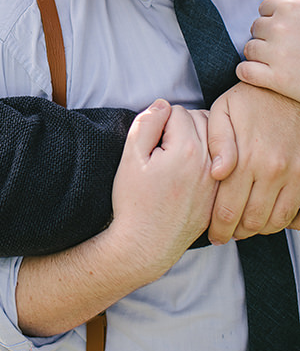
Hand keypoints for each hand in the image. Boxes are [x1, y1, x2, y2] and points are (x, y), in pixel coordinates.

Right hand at [112, 100, 216, 277]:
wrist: (145, 246)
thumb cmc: (134, 202)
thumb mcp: (130, 157)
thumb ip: (147, 123)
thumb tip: (162, 104)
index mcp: (186, 150)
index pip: (177, 111)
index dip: (158, 120)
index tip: (149, 140)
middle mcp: (208, 163)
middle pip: (200, 120)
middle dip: (180, 126)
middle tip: (161, 146)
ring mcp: (216, 181)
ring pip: (213, 140)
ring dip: (196, 139)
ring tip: (174, 156)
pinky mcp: (218, 195)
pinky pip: (220, 163)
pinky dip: (206, 159)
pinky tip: (188, 172)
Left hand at [207, 82, 299, 243]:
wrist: (287, 90)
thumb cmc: (250, 100)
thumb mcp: (223, 112)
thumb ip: (217, 143)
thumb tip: (217, 172)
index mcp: (247, 158)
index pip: (228, 207)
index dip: (218, 227)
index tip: (211, 234)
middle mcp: (272, 170)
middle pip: (250, 220)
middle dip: (234, 233)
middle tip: (224, 236)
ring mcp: (293, 174)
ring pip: (274, 220)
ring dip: (256, 230)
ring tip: (242, 230)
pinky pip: (292, 211)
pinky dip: (278, 221)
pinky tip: (264, 219)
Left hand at [237, 0, 299, 101]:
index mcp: (293, 8)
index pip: (265, 7)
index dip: (273, 19)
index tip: (284, 30)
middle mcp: (282, 28)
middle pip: (255, 27)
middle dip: (265, 37)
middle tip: (282, 47)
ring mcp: (278, 53)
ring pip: (249, 49)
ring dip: (258, 56)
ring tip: (276, 62)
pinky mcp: (278, 78)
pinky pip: (245, 71)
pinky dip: (248, 73)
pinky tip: (261, 75)